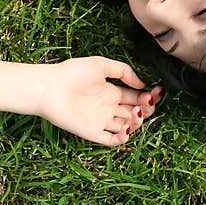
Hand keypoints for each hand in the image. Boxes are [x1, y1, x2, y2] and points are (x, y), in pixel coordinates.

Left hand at [37, 56, 162, 145]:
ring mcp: (101, 121)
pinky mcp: (92, 132)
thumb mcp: (101, 64)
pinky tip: (126, 127)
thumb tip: (141, 83)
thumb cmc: (72, 73)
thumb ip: (124, 71)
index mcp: (112, 92)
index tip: (156, 91)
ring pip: (128, 127)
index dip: (149, 96)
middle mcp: (109, 108)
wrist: (49, 87)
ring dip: (137, 122)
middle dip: (146, 108)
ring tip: (136, 112)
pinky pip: (112, 140)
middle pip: (135, 113)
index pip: (136, 97)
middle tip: (147, 102)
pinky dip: (123, 138)